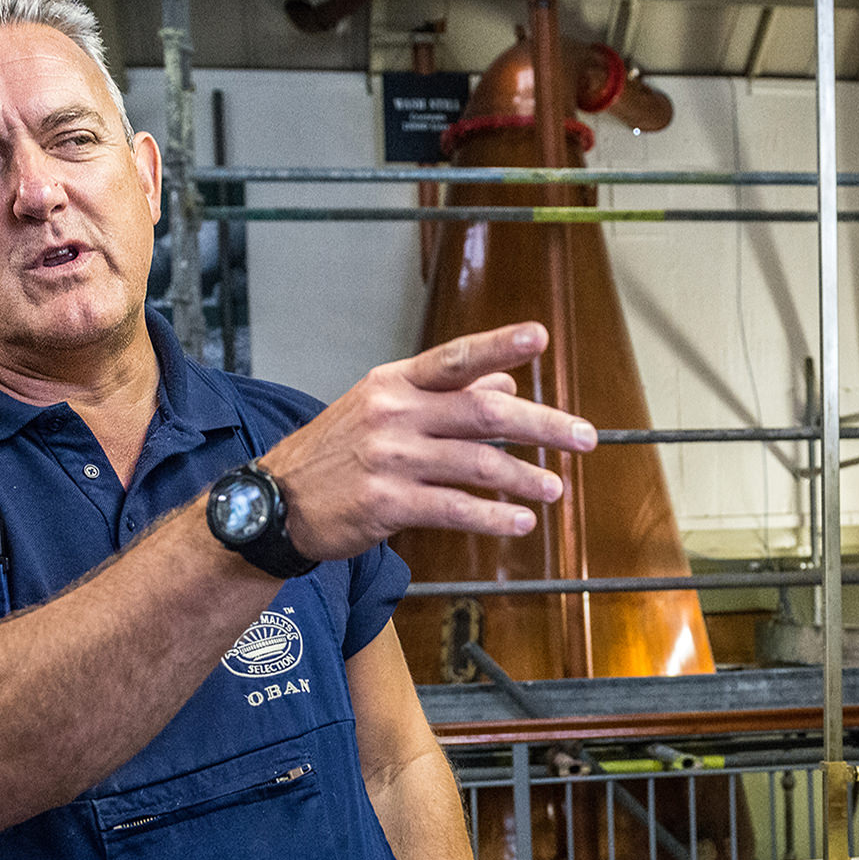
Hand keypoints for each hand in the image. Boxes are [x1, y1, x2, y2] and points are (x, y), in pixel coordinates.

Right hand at [264, 322, 594, 562]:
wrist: (274, 502)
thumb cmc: (335, 452)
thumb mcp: (382, 407)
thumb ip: (446, 395)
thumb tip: (506, 383)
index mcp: (395, 382)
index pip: (456, 358)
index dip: (499, 346)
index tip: (540, 337)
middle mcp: (394, 414)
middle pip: (483, 413)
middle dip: (542, 425)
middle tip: (584, 438)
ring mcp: (389, 459)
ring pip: (476, 464)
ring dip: (524, 477)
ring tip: (555, 488)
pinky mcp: (385, 504)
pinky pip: (453, 509)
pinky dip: (493, 517)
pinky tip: (521, 522)